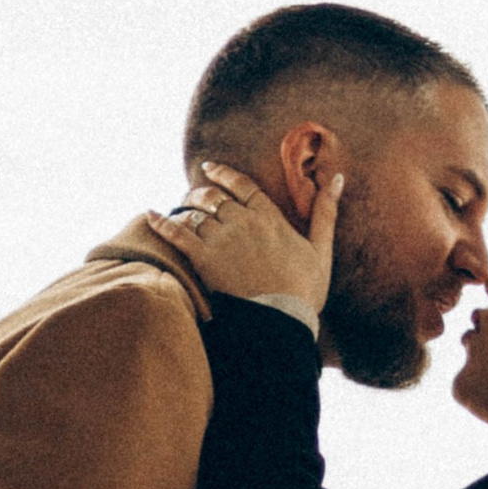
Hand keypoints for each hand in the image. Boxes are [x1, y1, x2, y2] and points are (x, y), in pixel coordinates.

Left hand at [142, 159, 339, 317]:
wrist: (279, 320)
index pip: (241, 185)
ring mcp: (221, 239)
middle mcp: (242, 222)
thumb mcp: (321, 250)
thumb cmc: (304, 290)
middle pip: (214, 197)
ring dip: (185, 207)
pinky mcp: (204, 259)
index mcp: (268, 216)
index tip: (211, 168)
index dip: (224, 174)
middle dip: (201, 192)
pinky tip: (150, 216)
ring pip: (195, 212)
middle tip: (193, 194)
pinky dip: (161, 223)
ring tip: (178, 207)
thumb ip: (326, 212)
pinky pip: (177, 233)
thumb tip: (337, 178)